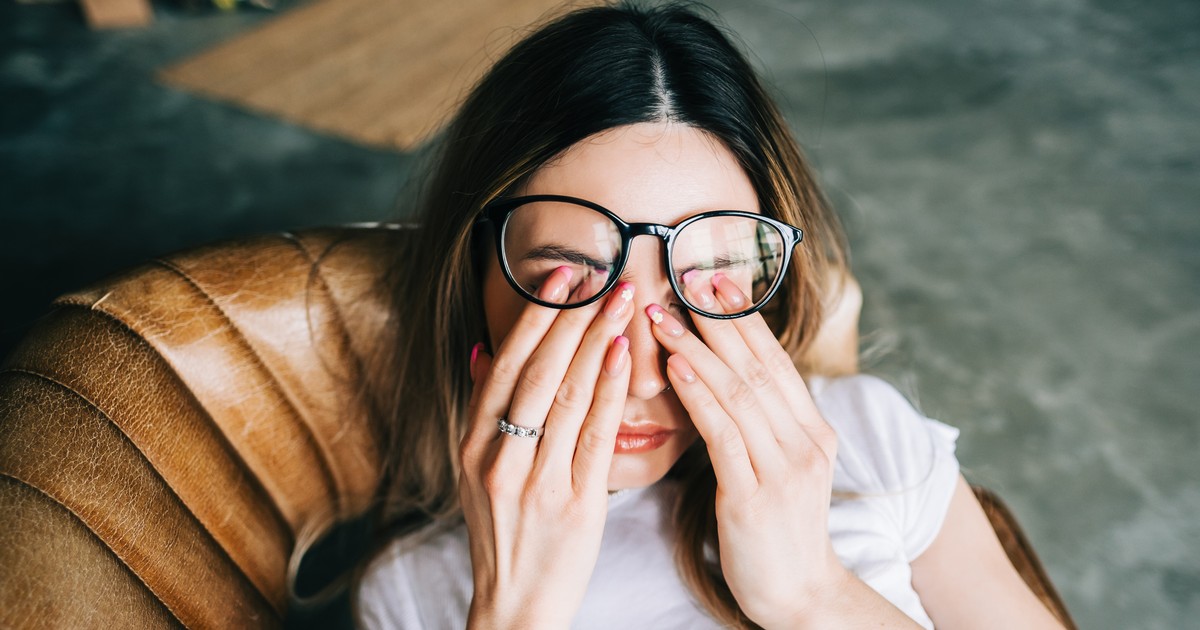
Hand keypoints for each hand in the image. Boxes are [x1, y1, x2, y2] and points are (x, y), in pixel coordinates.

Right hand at [458, 267, 634, 628]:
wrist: (515, 604)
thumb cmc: (504, 532)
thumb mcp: (476, 471)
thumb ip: (481, 411)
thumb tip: (481, 350)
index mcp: (473, 445)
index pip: (504, 365)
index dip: (534, 316)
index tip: (561, 275)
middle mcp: (497, 458)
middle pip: (536, 372)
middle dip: (570, 317)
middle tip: (602, 274)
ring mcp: (534, 481)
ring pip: (565, 396)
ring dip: (595, 340)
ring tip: (622, 300)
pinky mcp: (573, 504)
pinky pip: (593, 436)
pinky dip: (607, 391)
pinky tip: (623, 355)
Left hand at [646, 273, 847, 628]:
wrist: (798, 596)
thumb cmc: (776, 531)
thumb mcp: (779, 468)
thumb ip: (763, 424)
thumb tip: (725, 377)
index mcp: (813, 431)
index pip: (775, 361)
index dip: (744, 319)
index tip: (715, 280)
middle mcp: (806, 442)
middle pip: (758, 365)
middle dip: (719, 319)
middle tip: (686, 277)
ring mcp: (784, 468)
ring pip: (738, 392)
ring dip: (697, 349)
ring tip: (662, 316)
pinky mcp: (755, 496)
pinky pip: (723, 434)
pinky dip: (698, 395)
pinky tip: (674, 368)